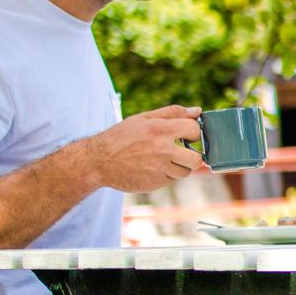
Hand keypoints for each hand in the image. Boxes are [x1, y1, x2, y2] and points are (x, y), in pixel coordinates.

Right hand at [86, 106, 205, 191]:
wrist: (99, 161)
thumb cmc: (122, 137)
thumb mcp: (143, 118)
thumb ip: (172, 113)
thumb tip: (197, 111)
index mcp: (160, 130)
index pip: (194, 130)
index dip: (194, 132)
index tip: (189, 135)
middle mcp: (162, 150)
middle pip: (196, 159)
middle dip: (193, 156)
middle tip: (182, 152)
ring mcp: (159, 169)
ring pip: (185, 172)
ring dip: (178, 167)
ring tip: (161, 159)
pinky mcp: (155, 183)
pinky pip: (170, 180)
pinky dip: (165, 175)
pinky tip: (151, 168)